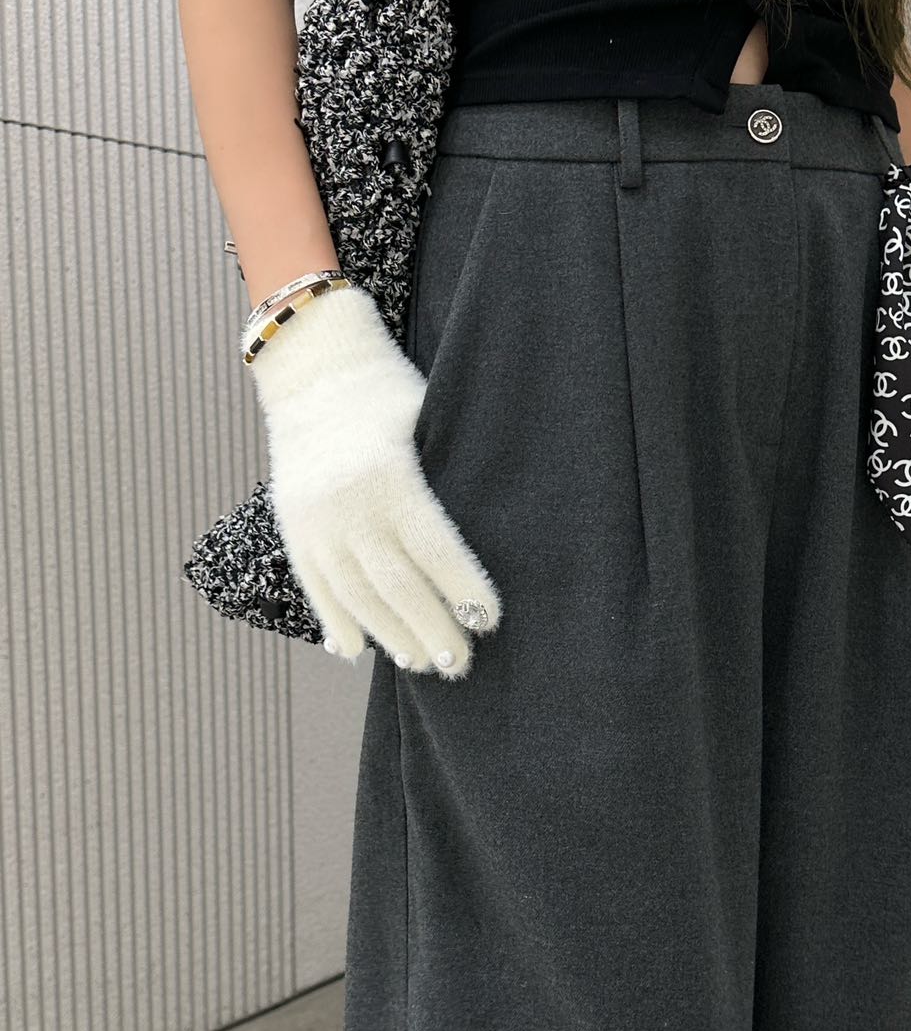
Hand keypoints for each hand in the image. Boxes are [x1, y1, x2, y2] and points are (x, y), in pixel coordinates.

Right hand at [248, 280, 501, 675]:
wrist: (310, 364)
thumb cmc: (389, 391)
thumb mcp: (429, 422)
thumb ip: (450, 479)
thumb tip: (498, 539)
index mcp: (388, 476)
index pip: (434, 549)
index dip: (463, 590)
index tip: (491, 621)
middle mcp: (346, 505)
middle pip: (395, 586)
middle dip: (432, 630)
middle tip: (462, 665)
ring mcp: (313, 520)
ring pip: (354, 596)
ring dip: (389, 636)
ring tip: (421, 664)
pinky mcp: (292, 526)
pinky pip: (314, 586)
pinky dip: (335, 621)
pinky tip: (355, 650)